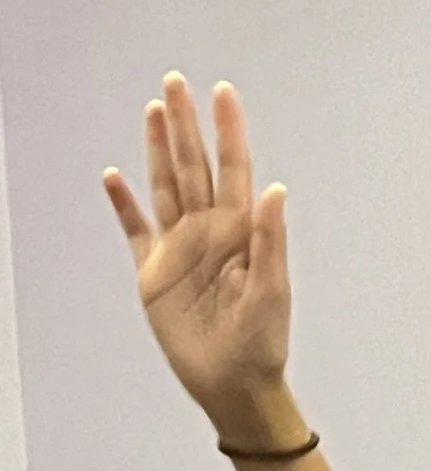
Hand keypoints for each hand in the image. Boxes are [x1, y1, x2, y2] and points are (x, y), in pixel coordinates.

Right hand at [103, 75, 297, 437]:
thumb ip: (270, 240)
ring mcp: (180, 251)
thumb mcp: (271, 292)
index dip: (228, 132)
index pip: (233, 171)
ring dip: (159, 151)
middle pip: (193, 168)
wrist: (235, 387)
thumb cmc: (262, 345)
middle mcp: (208, 234)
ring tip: (154, 111)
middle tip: (176, 83)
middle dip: (186, 126)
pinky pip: (136, 231)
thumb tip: (275, 188)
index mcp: (239, 234)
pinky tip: (114, 178)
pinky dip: (124, 206)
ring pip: (166, 187)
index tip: (223, 93)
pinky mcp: (155, 275)